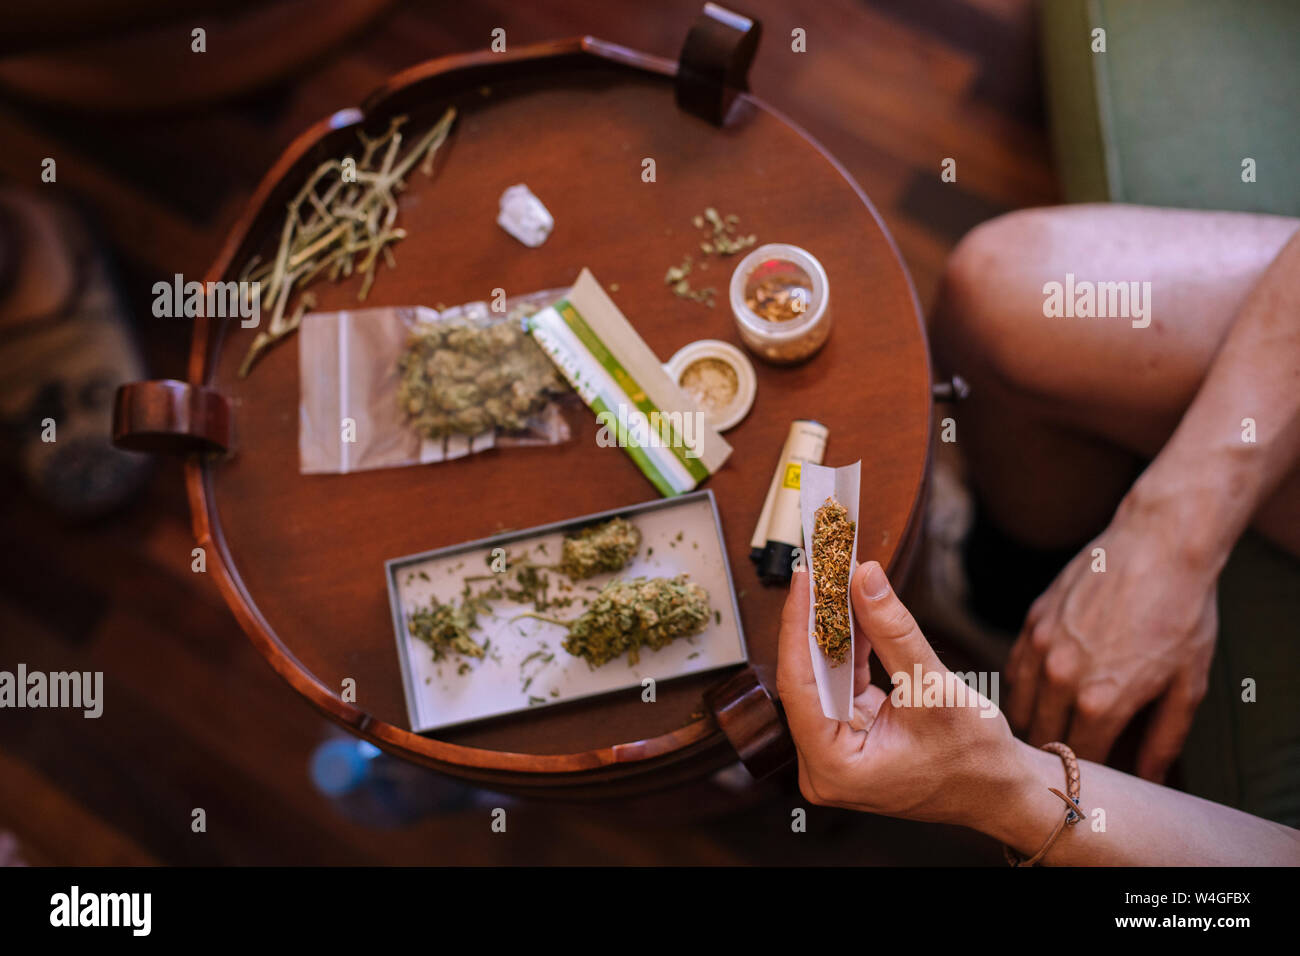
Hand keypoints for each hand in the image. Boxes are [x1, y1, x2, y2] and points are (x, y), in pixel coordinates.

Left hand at [776, 560, 1024, 825]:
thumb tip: (863, 577)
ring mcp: (834, 749)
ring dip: (831, 629)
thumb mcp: (934, 688)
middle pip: (805, 678)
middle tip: (819, 570)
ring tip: (834, 580)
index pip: (797, 685)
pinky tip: (854, 608)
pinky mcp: (849, 733)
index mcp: (833, 768)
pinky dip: (849, 646)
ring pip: (821, 675)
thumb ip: (894, 632)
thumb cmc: (975, 759)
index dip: (797, 626)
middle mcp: (823, 763)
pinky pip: (839, 681)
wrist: (1002, 791)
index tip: (804, 578)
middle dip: (814, 623)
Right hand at [1005, 503, 1218, 781]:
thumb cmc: (1182, 613)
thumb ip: (1164, 740)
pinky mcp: (1032, 621)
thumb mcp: (1188, 685)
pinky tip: (1042, 693)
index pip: (1077, 761)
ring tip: (1052, 730)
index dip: (1085, 775)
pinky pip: (1015, 670)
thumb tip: (1147, 778)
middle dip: (1055, 753)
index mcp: (1099, 702)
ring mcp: (1040, 647)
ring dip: (1033, 723)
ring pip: (1018, 707)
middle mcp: (1060, 678)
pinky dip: (1024, 690)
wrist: (1159, 543)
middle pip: (1040, 737)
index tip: (1094, 779)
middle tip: (1070, 759)